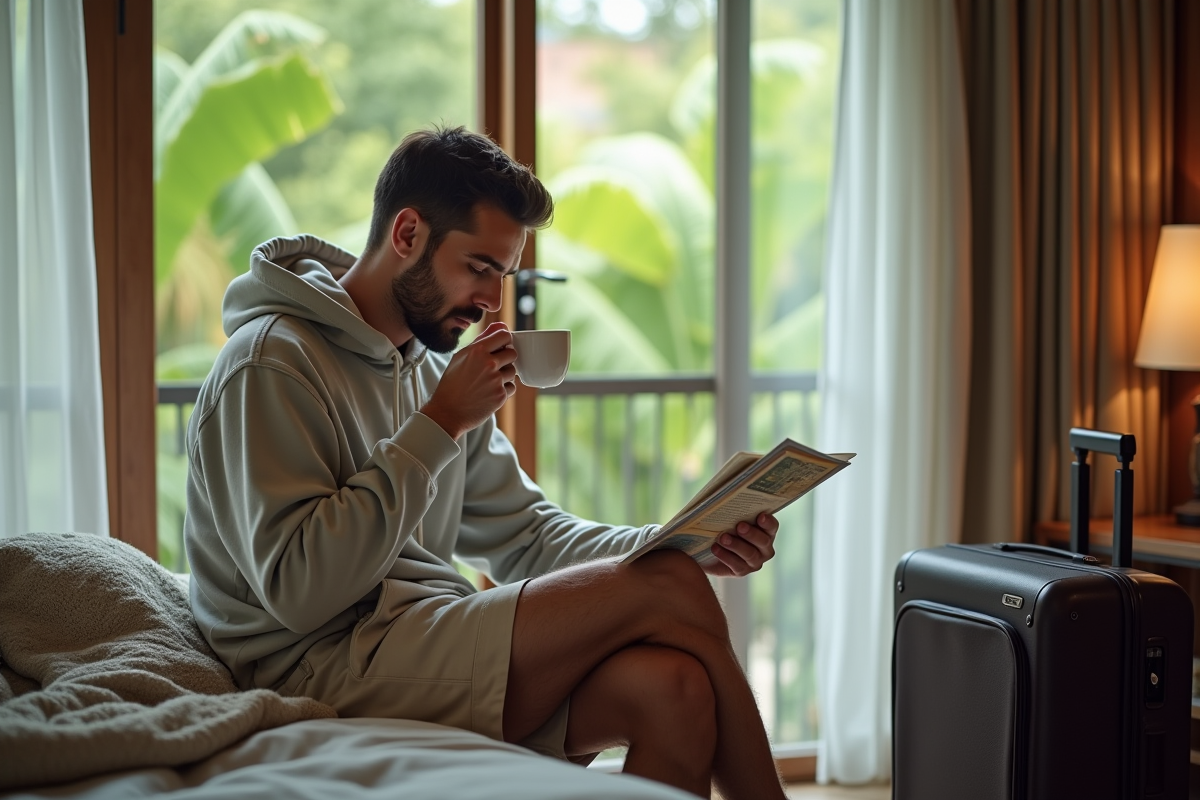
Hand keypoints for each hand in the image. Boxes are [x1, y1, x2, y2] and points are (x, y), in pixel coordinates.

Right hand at [421, 322, 516, 439]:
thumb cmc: (452, 383)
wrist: (447, 412)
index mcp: (477, 350)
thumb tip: (501, 325)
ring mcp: (496, 380)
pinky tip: (489, 392)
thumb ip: (482, 339)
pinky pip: (512, 386)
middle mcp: (488, 363)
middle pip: (512, 353)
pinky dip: (503, 389)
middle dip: (505, 359)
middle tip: (492, 368)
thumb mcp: (461, 357)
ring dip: (504, 375)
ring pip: (513, 371)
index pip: (505, 336)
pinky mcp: (501, 395)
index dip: (504, 342)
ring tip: (487, 382)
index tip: (499, 348)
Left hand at [702, 513, 778, 577]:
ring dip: (736, 545)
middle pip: (764, 541)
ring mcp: (754, 562)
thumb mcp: (729, 520)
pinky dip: (725, 556)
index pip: (772, 527)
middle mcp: (764, 549)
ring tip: (722, 538)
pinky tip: (715, 548)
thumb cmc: (723, 529)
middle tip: (739, 526)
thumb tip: (726, 499)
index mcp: (765, 532)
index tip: (760, 516)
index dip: (768, 522)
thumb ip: (734, 513)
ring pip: (750, 555)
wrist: (708, 551)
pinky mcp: (742, 572)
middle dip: (752, 534)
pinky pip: (737, 565)